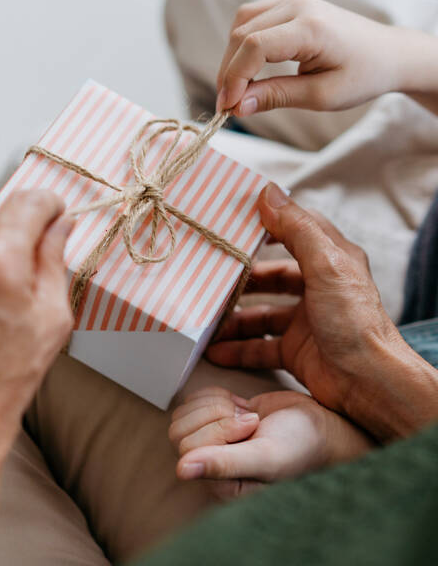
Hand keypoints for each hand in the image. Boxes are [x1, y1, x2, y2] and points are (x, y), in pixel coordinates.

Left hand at [169, 386, 371, 498]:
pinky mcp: (214, 420)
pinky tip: (241, 405)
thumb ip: (224, 464)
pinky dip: (217, 395)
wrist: (321, 426)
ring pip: (184, 413)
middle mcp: (211, 466)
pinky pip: (195, 400)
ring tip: (247, 415)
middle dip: (217, 415)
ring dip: (217, 405)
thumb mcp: (266, 456)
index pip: (188, 448)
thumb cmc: (300, 446)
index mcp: (220, 484)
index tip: (252, 427)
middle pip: (179, 430)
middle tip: (249, 420)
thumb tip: (182, 470)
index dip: (219, 429)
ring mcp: (211, 442)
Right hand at [207, 183, 437, 442]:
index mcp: (330, 261)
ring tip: (205, 320)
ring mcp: (305, 322)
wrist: (370, 384)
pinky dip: (238, 349)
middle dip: (241, 280)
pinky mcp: (296, 351)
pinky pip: (259, 347)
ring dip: (234, 318)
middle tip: (211, 278)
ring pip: (260, 315)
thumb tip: (268, 192)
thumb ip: (297, 229)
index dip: (267, 225)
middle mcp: (317, 289)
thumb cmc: (353, 321)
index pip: (295, 233)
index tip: (234, 223)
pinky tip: (215, 351)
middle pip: (271, 277)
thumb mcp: (325, 266)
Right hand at [216, 0, 436, 115]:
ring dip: (231, 59)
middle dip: (228, 73)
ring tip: (236, 90)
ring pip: (241, 24)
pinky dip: (240, 46)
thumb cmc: (361, 76)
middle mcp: (298, 6)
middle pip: (242, 34)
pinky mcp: (288, 6)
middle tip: (228, 107)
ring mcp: (292, 2)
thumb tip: (237, 107)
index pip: (255, 46)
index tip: (227, 109)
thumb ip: (276, 97)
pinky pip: (251, 20)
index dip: (234, 79)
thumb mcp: (320, 96)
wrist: (387, 53)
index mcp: (311, 28)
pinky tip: (246, 70)